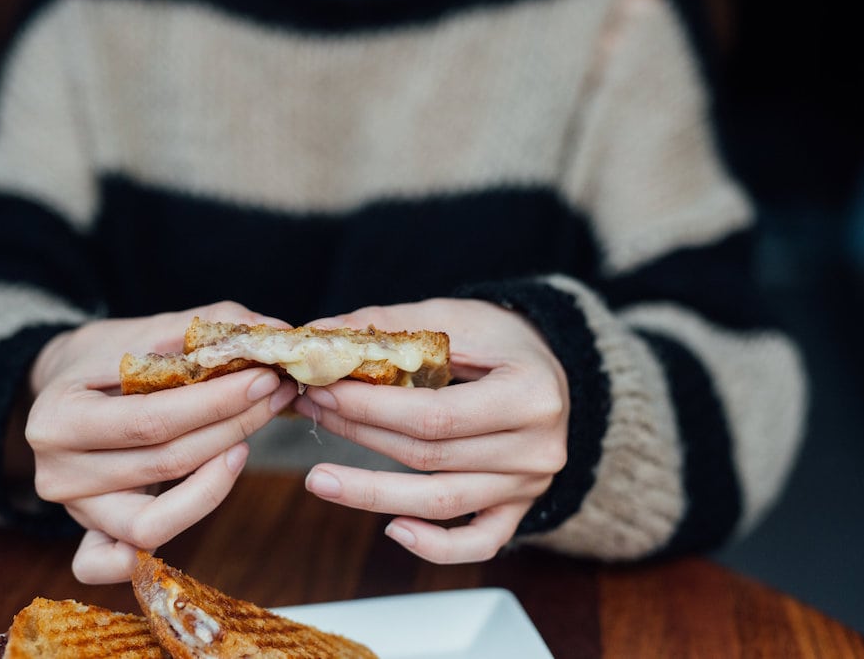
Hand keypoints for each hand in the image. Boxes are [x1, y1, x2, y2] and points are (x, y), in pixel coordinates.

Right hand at [25, 301, 298, 583]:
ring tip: (246, 441)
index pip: (153, 420)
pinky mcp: (90, 535)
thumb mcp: (147, 330)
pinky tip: (203, 500)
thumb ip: (210, 327)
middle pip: (164, 464)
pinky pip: (114, 563)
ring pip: (153, 519)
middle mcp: (57, 473)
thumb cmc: (107, 357)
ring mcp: (73, 511)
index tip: (266, 379)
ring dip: (216, 482)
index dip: (217, 404)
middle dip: (232, 428)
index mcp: (58, 417)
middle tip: (277, 396)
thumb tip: (278, 332)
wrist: (63, 390)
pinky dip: (151, 551)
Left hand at [292, 298, 568, 563]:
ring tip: (320, 479)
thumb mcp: (456, 317)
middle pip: (431, 457)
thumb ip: (391, 326)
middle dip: (360, 436)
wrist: (553, 368)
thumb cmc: (504, 338)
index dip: (372, 409)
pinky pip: (478, 543)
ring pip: (441, 502)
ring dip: (373, 493)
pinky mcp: (520, 508)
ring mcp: (530, 485)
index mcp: (530, 395)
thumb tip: (321, 334)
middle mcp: (537, 448)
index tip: (323, 391)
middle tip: (311, 413)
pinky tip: (393, 531)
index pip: (435, 415)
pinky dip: (436, 546)